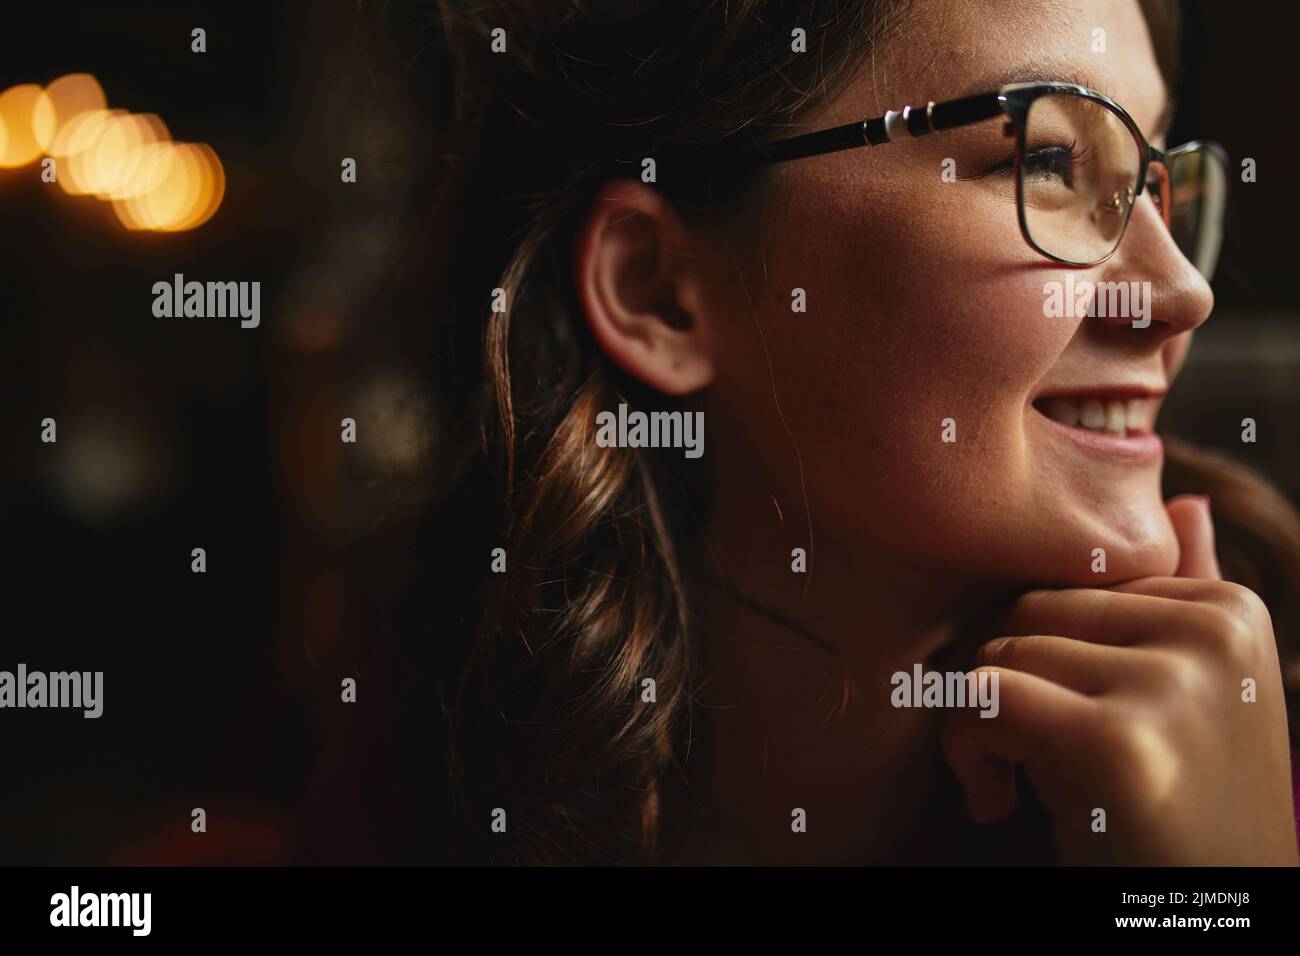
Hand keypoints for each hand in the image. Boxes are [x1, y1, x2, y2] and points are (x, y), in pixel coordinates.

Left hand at [941, 495, 1298, 864]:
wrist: (1211, 918)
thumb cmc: (1184, 812)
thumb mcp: (1196, 699)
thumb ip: (1182, 602)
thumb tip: (1183, 503)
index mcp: (1227, 610)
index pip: (1069, 583)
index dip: (1035, 653)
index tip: (1052, 726)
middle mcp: (1212, 632)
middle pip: (1027, 608)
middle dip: (998, 682)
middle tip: (1016, 759)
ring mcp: (1171, 683)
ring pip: (998, 649)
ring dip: (977, 724)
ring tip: (1016, 783)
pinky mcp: (1117, 741)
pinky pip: (984, 696)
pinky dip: (964, 749)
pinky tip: (996, 801)